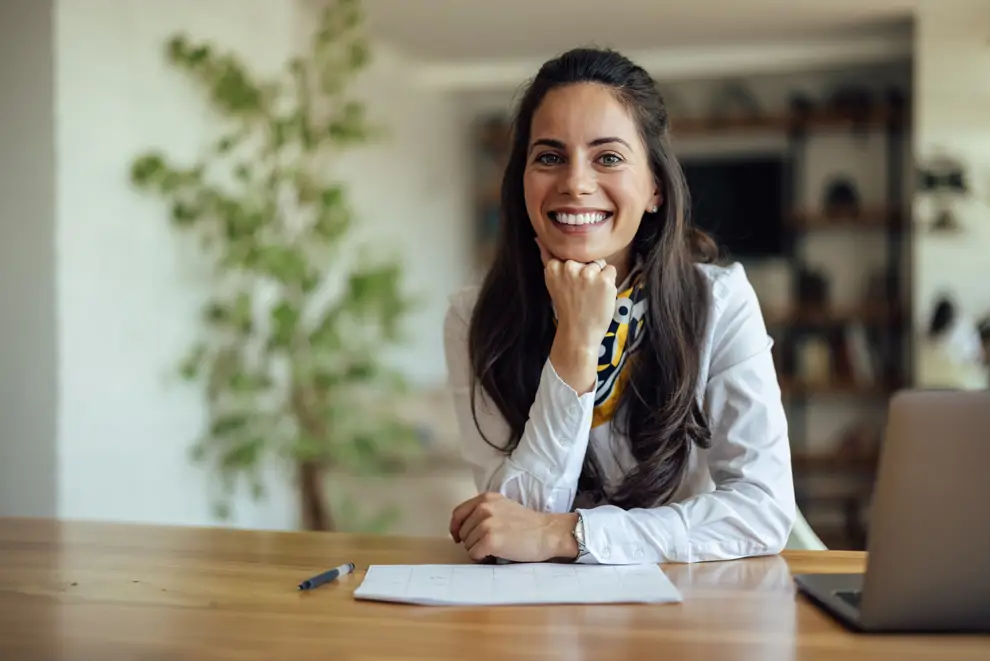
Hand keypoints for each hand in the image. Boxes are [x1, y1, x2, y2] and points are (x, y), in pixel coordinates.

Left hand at [449, 492, 578, 562]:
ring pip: (467, 545)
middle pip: (462, 532)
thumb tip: (464, 528)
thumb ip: (483, 512)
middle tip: (490, 543)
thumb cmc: (528, 524)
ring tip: (496, 548)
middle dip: (472, 541)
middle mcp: (484, 508)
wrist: (547, 533)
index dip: (455, 528)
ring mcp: (486, 524)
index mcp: (486, 498)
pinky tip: (495, 554)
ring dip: (478, 550)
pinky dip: (482, 558)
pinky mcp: (490, 540)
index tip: (457, 537)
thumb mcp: (503, 507)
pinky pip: (474, 554)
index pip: (458, 513)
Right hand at [536, 238, 616, 393]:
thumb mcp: (552, 281)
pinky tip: (600, 295)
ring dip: (598, 277)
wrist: (578, 333)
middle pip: (586, 257)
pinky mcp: (604, 280)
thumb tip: (538, 238)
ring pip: (599, 263)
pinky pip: (611, 270)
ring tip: (590, 294)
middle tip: (581, 292)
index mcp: (554, 267)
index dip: (573, 269)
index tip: (570, 285)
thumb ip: (547, 258)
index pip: (569, 253)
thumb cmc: (567, 307)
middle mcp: (570, 267)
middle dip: (586, 270)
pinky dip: (609, 282)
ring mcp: (588, 273)